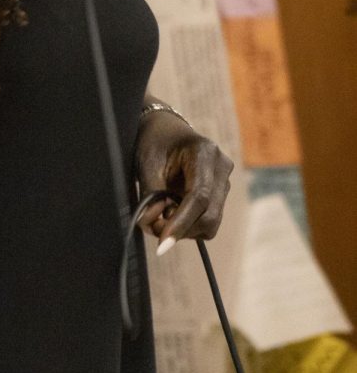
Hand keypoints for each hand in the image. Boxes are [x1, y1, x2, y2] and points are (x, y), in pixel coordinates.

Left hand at [134, 111, 233, 252]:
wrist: (166, 129)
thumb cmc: (154, 142)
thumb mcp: (146, 163)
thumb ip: (150, 195)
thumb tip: (153, 226)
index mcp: (204, 152)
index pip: (199, 196)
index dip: (180, 222)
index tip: (162, 242)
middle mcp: (222, 167)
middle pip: (209, 215)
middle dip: (182, 229)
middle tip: (154, 227)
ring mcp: (225, 180)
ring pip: (211, 222)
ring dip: (185, 228)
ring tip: (162, 211)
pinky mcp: (222, 192)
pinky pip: (210, 220)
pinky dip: (190, 224)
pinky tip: (174, 209)